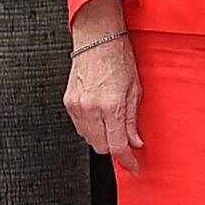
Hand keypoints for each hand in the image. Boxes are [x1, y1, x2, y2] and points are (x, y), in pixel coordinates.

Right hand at [63, 21, 143, 174]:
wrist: (97, 39)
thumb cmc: (119, 58)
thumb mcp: (135, 90)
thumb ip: (133, 120)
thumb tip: (135, 141)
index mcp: (111, 106)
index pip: (117, 145)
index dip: (127, 161)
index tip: (133, 166)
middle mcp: (91, 108)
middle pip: (101, 147)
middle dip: (115, 149)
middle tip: (126, 144)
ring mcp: (77, 106)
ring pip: (89, 139)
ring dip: (102, 139)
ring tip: (113, 126)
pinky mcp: (68, 102)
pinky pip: (79, 127)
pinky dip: (91, 128)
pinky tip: (101, 118)